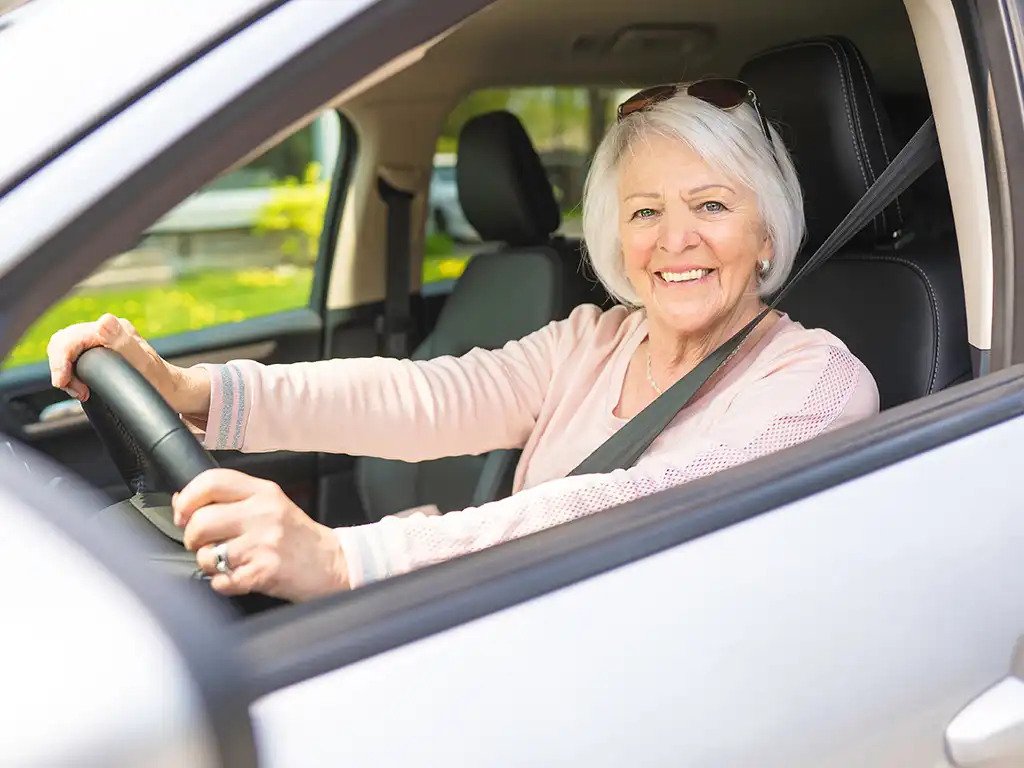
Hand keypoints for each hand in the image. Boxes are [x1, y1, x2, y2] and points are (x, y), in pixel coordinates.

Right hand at [46, 313, 209, 414]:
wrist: (173, 391)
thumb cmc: (162, 381)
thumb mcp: (144, 365)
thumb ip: (124, 343)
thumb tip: (104, 321)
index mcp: (115, 330)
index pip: (71, 338)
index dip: (61, 360)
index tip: (64, 383)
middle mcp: (107, 331)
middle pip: (63, 341)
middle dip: (61, 366)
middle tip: (77, 390)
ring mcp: (103, 340)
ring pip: (65, 349)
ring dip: (65, 371)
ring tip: (81, 390)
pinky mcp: (100, 352)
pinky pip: (73, 357)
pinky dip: (71, 373)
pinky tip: (83, 387)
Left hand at [175, 468, 349, 600]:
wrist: (333, 563)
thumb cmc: (296, 536)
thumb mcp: (269, 505)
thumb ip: (229, 500)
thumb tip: (181, 500)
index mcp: (264, 492)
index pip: (212, 481)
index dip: (187, 498)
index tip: (183, 514)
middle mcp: (263, 513)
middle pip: (201, 521)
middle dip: (193, 538)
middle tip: (203, 544)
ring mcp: (264, 543)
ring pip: (207, 555)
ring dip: (210, 564)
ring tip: (228, 563)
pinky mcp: (264, 572)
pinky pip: (221, 581)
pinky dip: (223, 584)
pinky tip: (239, 578)